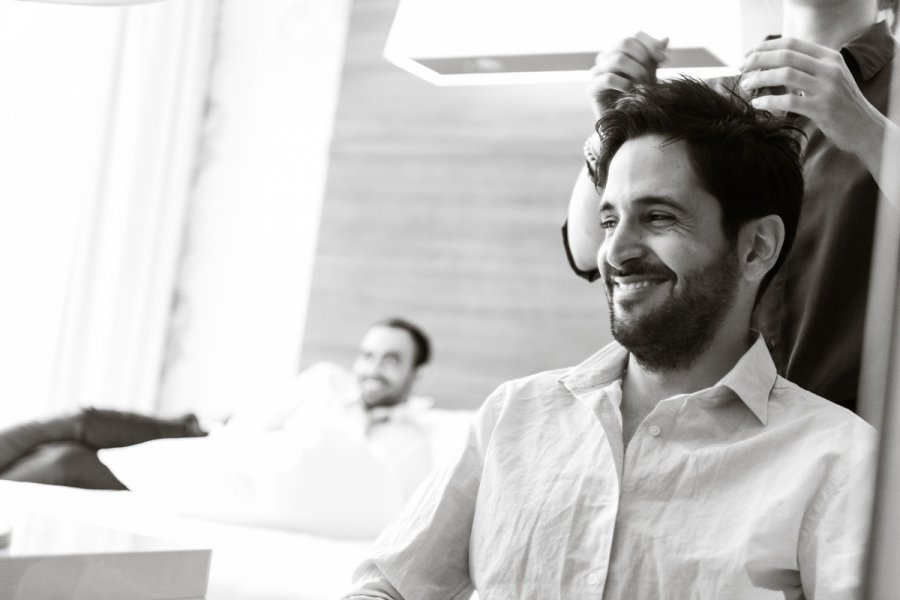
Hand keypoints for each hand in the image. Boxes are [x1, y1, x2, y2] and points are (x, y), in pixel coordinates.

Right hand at [587, 31, 668, 118]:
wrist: (626, 126)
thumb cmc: (638, 99)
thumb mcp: (651, 75)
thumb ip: (655, 58)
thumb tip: (666, 38)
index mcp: (620, 52)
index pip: (635, 36)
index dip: (651, 45)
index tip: (665, 61)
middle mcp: (606, 59)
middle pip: (625, 43)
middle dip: (643, 58)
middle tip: (650, 75)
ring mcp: (597, 73)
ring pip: (618, 59)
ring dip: (636, 71)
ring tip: (642, 85)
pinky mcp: (592, 89)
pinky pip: (608, 79)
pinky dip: (624, 84)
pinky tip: (630, 92)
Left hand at [741, 37, 887, 164]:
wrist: (865, 127)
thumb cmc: (840, 104)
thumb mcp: (828, 78)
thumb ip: (806, 69)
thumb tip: (769, 66)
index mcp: (829, 57)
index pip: (791, 43)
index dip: (766, 47)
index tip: (748, 56)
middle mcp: (829, 68)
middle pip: (785, 56)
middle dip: (758, 60)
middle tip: (741, 69)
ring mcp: (827, 87)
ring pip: (785, 74)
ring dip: (760, 78)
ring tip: (746, 85)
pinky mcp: (823, 108)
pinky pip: (789, 100)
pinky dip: (769, 100)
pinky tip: (757, 103)